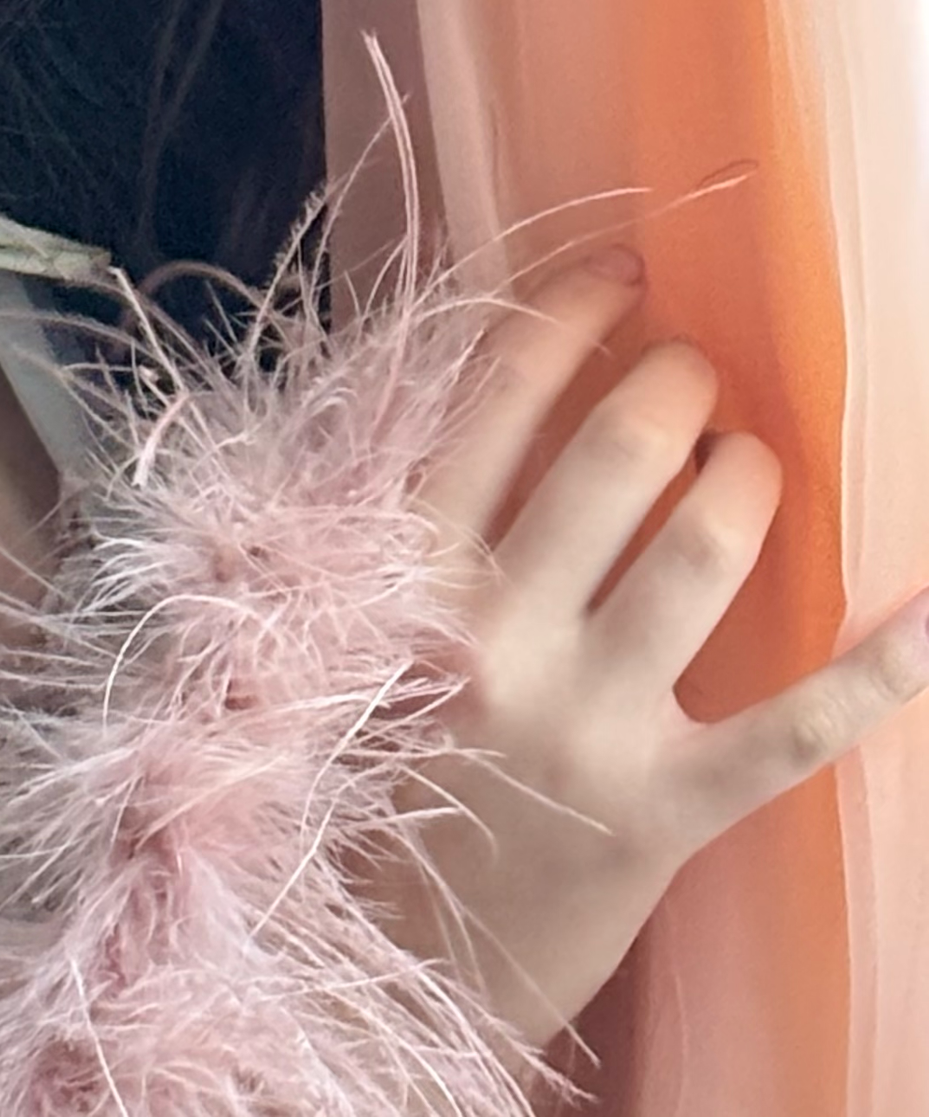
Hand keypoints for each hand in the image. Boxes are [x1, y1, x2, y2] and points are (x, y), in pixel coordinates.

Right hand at [378, 253, 928, 1047]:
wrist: (393, 956)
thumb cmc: (379, 760)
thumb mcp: (355, 622)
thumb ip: (414, 518)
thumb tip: (512, 390)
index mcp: (404, 571)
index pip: (496, 400)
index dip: (569, 315)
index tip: (621, 275)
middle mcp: (493, 634)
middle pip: (617, 458)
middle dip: (678, 387)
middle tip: (695, 377)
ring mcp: (585, 727)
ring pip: (703, 555)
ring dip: (748, 481)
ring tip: (752, 462)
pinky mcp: (661, 817)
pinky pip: (793, 727)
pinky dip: (879, 669)